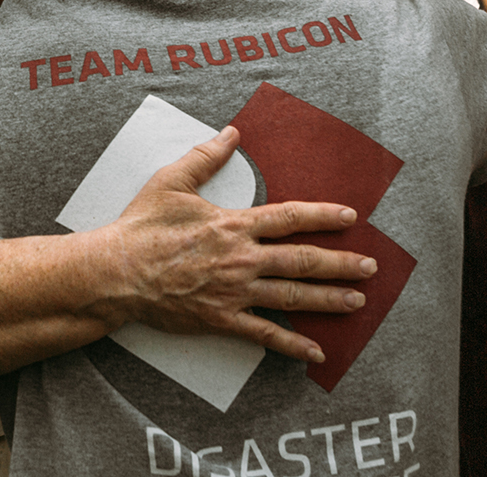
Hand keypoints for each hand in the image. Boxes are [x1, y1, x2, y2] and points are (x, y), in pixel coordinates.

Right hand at [95, 127, 375, 363]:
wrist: (116, 272)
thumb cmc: (141, 227)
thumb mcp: (171, 182)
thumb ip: (205, 157)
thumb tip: (231, 133)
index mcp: (233, 224)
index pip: (289, 217)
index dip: (323, 216)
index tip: (350, 216)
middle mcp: (241, 258)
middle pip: (302, 259)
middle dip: (340, 263)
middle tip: (370, 266)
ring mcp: (234, 291)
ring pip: (292, 295)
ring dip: (328, 299)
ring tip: (357, 302)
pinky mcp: (221, 318)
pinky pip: (264, 333)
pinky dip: (292, 344)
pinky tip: (315, 352)